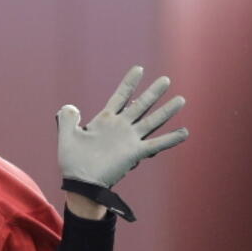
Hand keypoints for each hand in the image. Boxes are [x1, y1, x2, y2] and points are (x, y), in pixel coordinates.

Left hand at [56, 66, 187, 220]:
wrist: (80, 182)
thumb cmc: (72, 161)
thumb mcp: (66, 135)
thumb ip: (67, 119)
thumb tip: (70, 106)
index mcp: (105, 120)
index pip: (120, 96)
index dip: (129, 83)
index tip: (139, 69)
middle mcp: (121, 127)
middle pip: (141, 105)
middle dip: (153, 92)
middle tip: (166, 80)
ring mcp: (129, 139)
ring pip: (152, 121)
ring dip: (166, 111)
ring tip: (181, 99)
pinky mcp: (135, 153)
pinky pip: (156, 144)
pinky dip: (170, 138)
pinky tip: (185, 132)